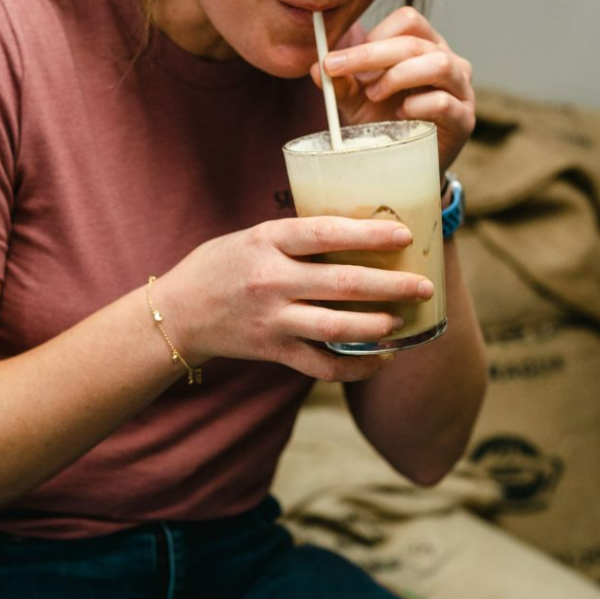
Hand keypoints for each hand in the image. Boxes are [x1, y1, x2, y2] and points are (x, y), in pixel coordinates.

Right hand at [156, 216, 435, 382]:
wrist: (176, 314)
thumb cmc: (219, 265)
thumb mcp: (252, 236)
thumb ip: (295, 238)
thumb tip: (357, 232)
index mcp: (267, 241)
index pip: (324, 233)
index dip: (368, 234)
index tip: (403, 235)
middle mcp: (271, 281)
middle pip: (342, 284)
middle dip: (391, 285)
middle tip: (423, 286)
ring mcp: (272, 320)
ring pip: (336, 328)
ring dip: (377, 326)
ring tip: (403, 321)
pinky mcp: (273, 351)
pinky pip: (323, 366)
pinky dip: (356, 366)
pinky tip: (381, 358)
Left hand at [314, 6, 474, 173]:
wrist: (403, 165)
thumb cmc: (383, 122)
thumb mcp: (354, 99)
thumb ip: (339, 82)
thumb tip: (315, 66)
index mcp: (425, 45)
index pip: (408, 20)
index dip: (372, 36)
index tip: (341, 59)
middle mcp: (449, 60)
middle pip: (415, 42)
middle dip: (370, 55)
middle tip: (336, 69)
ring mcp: (461, 89)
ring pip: (438, 64)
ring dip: (397, 76)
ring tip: (373, 95)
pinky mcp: (464, 119)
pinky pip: (443, 101)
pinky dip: (414, 106)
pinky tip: (399, 115)